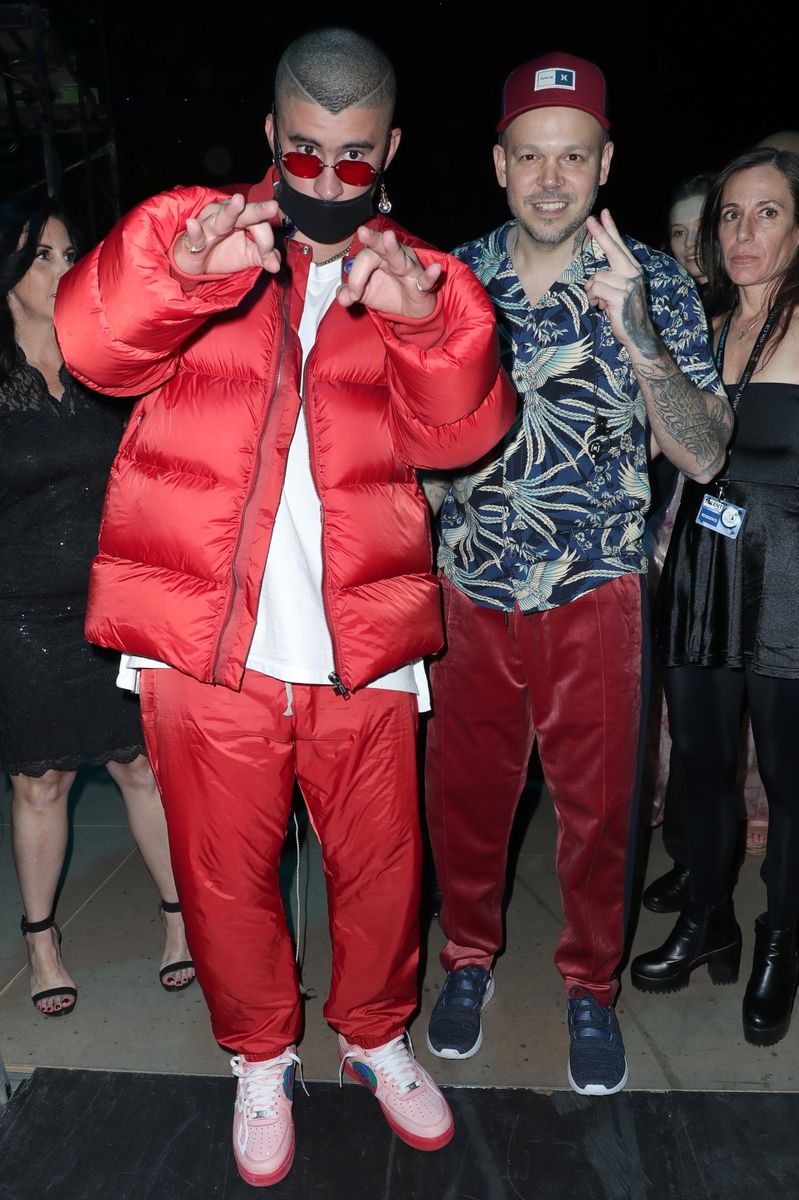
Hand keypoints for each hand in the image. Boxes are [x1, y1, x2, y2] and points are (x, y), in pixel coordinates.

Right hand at [173, 194, 281, 276]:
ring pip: (221, 219)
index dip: (267, 241)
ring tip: (238, 201)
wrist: (195, 262)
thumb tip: (277, 266)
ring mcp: (208, 225)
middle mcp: (225, 215)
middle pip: (245, 214)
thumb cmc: (223, 252)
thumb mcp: (248, 256)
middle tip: (273, 206)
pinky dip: (195, 231)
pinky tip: (193, 224)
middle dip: (259, 211)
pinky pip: (195, 236)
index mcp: (241, 218)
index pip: (260, 225)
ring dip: (230, 211)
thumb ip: (264, 257)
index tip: (267, 257)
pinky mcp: (192, 240)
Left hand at [336, 226, 441, 317]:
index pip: (363, 259)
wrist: (410, 310)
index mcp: (377, 256)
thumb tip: (343, 298)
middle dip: (372, 240)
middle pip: (381, 247)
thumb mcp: (364, 294)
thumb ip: (349, 293)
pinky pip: (426, 280)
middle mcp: (393, 257)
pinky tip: (436, 269)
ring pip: (400, 258)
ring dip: (393, 248)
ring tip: (388, 237)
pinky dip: (431, 275)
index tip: (353, 296)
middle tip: (362, 232)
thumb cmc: (387, 292)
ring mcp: (409, 269)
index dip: (355, 278)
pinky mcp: (422, 284)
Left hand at [584, 209, 657, 355]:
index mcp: (632, 269)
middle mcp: (632, 272)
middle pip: (612, 249)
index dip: (611, 229)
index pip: (619, 245)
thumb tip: (593, 278)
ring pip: (596, 278)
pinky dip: (594, 300)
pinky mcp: (620, 296)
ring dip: (593, 292)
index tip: (603, 213)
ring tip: (603, 303)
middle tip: (589, 219)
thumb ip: (610, 279)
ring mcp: (628, 284)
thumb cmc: (625, 312)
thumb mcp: (620, 291)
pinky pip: (595, 290)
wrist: (637, 334)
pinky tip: (604, 307)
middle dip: (600, 233)